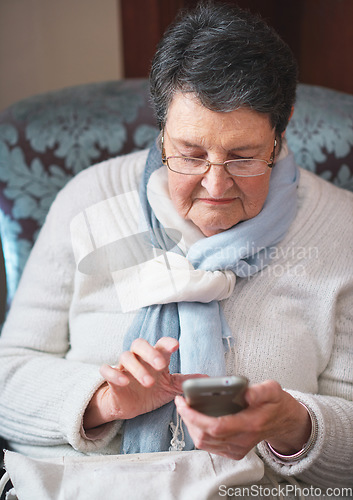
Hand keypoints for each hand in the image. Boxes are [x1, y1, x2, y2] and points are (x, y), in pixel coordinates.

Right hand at [83, 337, 202, 429]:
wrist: (129, 405)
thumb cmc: (151, 391)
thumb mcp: (170, 387)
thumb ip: (185, 382)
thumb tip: (206, 378)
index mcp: (155, 358)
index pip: (160, 344)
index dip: (167, 342)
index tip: (176, 345)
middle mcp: (139, 359)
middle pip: (140, 344)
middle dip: (150, 352)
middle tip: (161, 365)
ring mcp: (124, 367)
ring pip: (125, 356)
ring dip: (137, 368)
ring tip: (148, 382)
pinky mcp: (112, 379)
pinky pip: (107, 370)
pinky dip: (114, 373)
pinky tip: (124, 382)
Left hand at [175, 380, 310, 459]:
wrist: (285, 421)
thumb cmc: (276, 403)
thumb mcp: (272, 389)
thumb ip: (260, 391)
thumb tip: (246, 393)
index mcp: (249, 424)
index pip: (215, 426)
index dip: (195, 416)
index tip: (183, 403)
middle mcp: (242, 440)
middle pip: (205, 436)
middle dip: (188, 419)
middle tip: (181, 402)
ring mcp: (237, 448)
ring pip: (204, 443)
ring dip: (191, 426)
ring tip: (186, 409)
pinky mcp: (234, 451)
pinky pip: (210, 446)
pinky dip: (198, 433)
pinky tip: (196, 419)